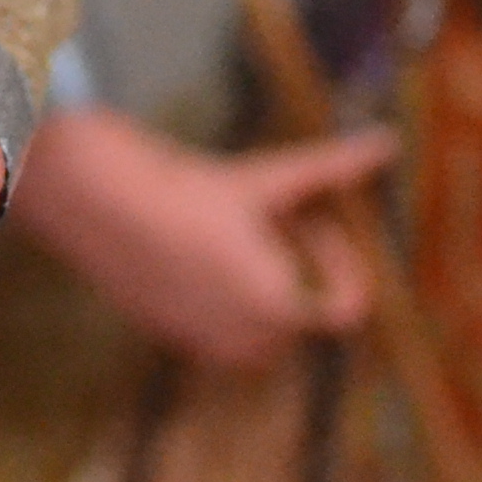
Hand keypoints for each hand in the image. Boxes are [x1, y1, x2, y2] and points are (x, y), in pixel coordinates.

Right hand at [11, 103, 398, 369]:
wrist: (95, 202)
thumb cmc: (185, 191)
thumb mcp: (263, 179)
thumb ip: (330, 167)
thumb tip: (387, 140)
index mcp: (281, 306)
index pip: (347, 310)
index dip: (341, 263)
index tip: (314, 222)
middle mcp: (249, 338)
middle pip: (302, 309)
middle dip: (296, 264)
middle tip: (270, 214)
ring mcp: (206, 342)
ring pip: (262, 323)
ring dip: (263, 284)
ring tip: (235, 233)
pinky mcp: (170, 334)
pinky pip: (219, 327)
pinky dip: (223, 295)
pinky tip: (195, 247)